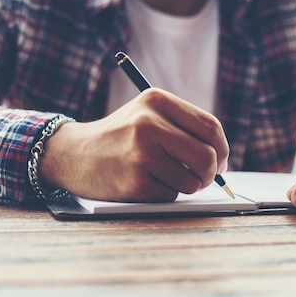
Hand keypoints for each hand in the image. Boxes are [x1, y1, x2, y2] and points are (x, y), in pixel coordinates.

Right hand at [40, 88, 228, 201]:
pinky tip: (145, 183)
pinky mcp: (135, 180)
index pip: (211, 127)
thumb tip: (222, 160)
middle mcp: (149, 123)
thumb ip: (184, 129)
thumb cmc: (120, 138)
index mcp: (157, 101)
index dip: (223, 149)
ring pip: (193, 180)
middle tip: (203, 179)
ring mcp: (142, 153)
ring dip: (187, 186)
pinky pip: (172, 195)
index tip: (221, 162)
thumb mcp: (148, 116)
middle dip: (211, 174)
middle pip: (207, 156)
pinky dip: (165, 194)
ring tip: (165, 177)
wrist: (72, 154)